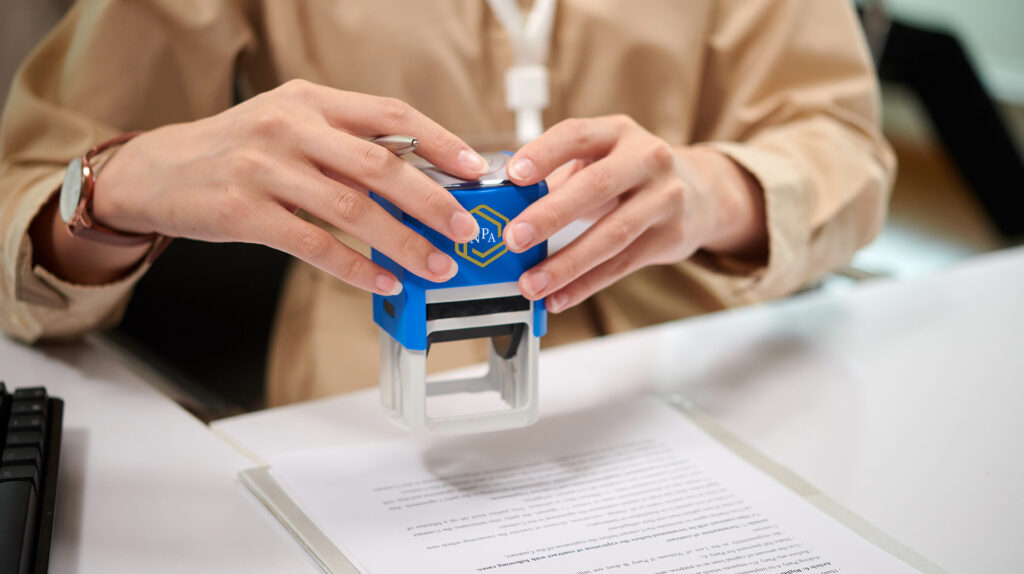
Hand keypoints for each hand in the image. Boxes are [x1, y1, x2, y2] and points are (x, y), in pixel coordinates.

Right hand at [88, 80, 488, 292]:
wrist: (158, 169)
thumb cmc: (237, 149)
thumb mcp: (291, 126)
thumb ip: (346, 145)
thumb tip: (417, 180)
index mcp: (311, 101)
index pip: (391, 115)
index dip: (440, 142)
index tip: (476, 170)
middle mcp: (290, 127)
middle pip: (380, 166)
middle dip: (432, 201)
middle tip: (463, 229)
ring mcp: (264, 169)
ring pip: (353, 210)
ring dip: (403, 243)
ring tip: (435, 265)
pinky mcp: (243, 212)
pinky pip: (314, 245)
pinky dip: (356, 267)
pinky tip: (383, 280)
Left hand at [502, 115, 765, 312]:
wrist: (701, 193)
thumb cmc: (632, 174)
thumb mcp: (601, 158)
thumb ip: (558, 176)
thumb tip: (505, 207)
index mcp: (618, 133)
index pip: (577, 135)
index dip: (544, 153)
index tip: (514, 175)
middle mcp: (647, 159)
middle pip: (597, 186)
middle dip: (551, 215)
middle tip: (514, 238)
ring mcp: (664, 198)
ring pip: (612, 234)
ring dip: (566, 264)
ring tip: (531, 283)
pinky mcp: (670, 237)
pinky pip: (622, 265)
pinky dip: (585, 284)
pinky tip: (558, 297)